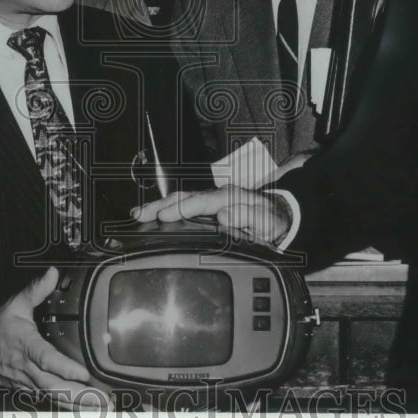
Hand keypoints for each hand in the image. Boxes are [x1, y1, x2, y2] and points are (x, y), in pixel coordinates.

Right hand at [0, 267, 110, 409]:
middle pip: (54, 385)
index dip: (64, 368)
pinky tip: (86, 410)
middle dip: (79, 395)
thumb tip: (52, 273)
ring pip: (54, 397)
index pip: (46, 358)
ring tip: (102, 408)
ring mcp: (28, 382)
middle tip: (103, 399)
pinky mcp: (29, 390)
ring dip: (78, 404)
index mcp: (26, 345)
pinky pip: (50, 401)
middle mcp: (28, 368)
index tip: (83, 373)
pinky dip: (68, 407)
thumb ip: (36, 290)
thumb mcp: (15, 304)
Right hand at [131, 187, 289, 244]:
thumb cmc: (271, 221)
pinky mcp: (207, 207)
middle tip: (140, 214)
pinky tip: (154, 216)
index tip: (164, 216)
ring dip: (159, 206)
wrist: (279, 217)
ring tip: (138, 214)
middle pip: (184, 197)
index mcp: (230, 197)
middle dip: (160, 205)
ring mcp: (211, 200)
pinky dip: (167, 209)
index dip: (181, 208)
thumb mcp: (267, 222)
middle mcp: (217, 195)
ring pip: (180, 199)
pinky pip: (184, 205)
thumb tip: (225, 214)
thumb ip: (249, 217)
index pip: (201, 202)